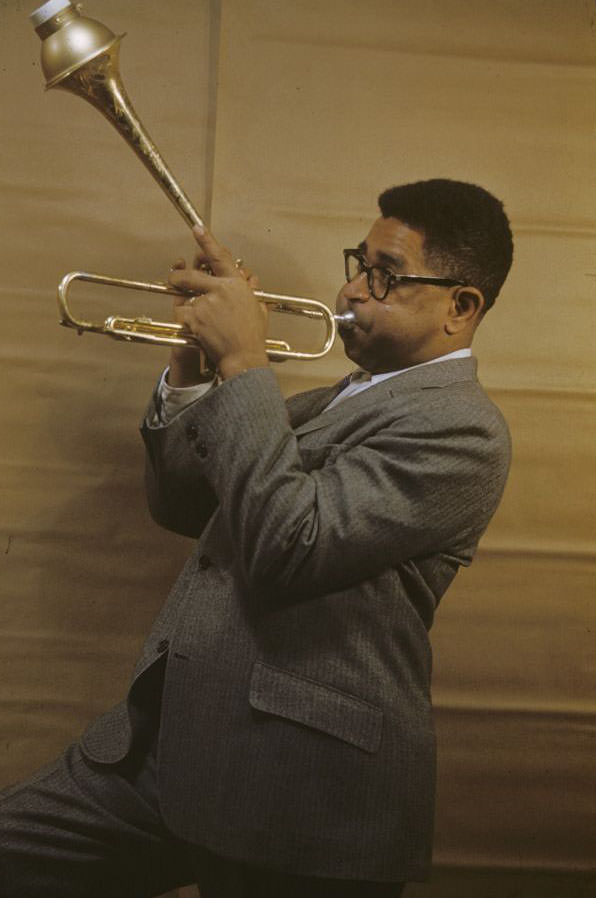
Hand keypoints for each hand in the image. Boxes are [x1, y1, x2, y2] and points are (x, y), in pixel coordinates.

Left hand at [167, 226, 267, 383]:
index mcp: (236, 284)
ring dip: (185, 304)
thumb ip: (254, 292)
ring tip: (193, 315)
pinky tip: (195, 328)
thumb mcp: (259, 310)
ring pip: (185, 297)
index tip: (197, 228)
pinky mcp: (196, 317)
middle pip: (192, 275)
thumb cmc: (253, 337)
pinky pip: (182, 313)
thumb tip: (253, 280)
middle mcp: (220, 289)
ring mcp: (206, 303)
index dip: (207, 241)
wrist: (243, 356)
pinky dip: (185, 320)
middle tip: (174, 277)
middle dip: (179, 276)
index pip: (219, 257)